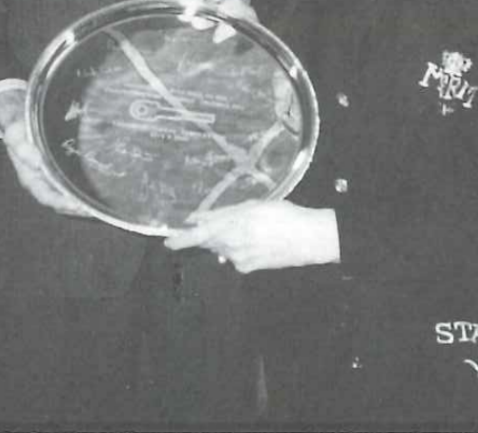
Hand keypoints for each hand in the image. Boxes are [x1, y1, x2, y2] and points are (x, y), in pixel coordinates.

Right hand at [0, 88, 91, 217]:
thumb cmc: (19, 127)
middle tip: (92, 208)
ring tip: (99, 204)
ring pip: (69, 195)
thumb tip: (37, 161)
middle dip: (76, 207)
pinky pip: (75, 182)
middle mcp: (44, 181)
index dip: (60, 203)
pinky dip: (86, 188)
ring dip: (83, 201)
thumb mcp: (14, 134)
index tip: (75, 205)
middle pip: (61, 201)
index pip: (46, 196)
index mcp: (30, 177)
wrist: (23, 119)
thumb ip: (22, 148)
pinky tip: (101, 188)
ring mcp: (54, 176)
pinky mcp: (65, 168)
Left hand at [164, 201, 339, 272]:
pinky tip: (256, 239)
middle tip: (224, 220)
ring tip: (250, 226)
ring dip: (227, 238)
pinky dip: (239, 248)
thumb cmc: (282, 216)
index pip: (198, 236)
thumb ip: (223, 214)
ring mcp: (240, 261)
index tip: (168, 241)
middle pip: (210, 241)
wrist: (309, 239)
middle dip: (210, 233)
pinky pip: (236, 257)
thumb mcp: (252, 207)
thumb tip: (198, 219)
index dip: (181, 239)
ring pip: (224, 248)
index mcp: (231, 229)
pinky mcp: (250, 269)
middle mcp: (231, 248)